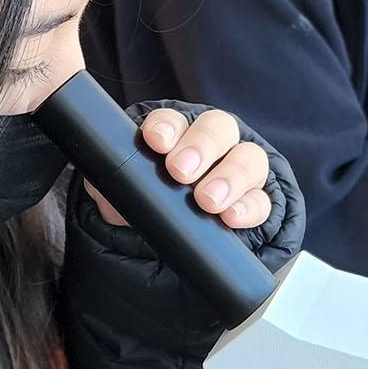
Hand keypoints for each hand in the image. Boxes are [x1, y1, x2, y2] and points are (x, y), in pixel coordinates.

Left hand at [85, 107, 271, 230]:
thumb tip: (106, 186)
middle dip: (200, 147)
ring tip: (209, 202)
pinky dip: (250, 207)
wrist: (165, 247)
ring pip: (248, 159)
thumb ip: (113, 186)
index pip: (174, 121)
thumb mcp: (122, 197)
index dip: (166, 128)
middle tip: (181, 171)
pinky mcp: (255, 201)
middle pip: (217, 129)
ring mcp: (238, 171)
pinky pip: (262, 200)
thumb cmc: (146, 208)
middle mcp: (212, 145)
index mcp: (176, 135)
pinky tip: (234, 217)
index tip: (155, 141)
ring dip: (229, 177)